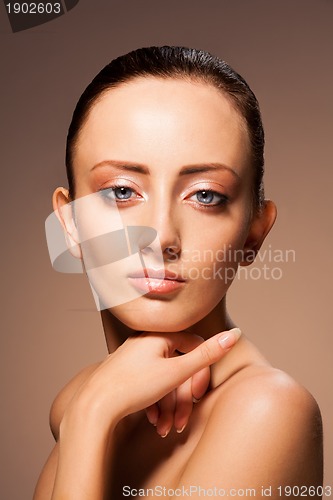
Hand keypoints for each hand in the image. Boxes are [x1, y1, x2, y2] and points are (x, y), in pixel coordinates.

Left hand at [64, 328, 241, 429]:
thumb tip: (234, 334)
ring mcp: (135, 357)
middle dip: (182, 398)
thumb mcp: (175, 372)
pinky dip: (156, 403)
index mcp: (159, 335)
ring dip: (170, 406)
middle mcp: (146, 341)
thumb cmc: (132, 386)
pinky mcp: (127, 372)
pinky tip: (155, 421)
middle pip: (179, 368)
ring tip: (167, 427)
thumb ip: (207, 354)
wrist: (93, 407)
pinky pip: (150, 385)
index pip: (194, 346)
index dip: (200, 373)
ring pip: (164, 380)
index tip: (197, 395)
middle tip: (182, 421)